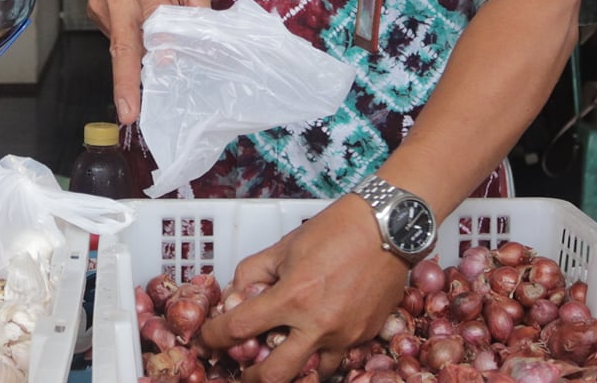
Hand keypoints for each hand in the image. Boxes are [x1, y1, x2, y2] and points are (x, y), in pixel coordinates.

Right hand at [87, 0, 209, 123]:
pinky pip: (117, 37)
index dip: (158, 44)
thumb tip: (203, 50)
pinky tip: (139, 28)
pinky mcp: (93, 13)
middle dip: (125, 81)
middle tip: (129, 114)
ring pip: (122, 44)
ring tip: (154, 54)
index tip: (161, 69)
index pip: (153, 18)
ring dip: (139, 58)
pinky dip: (132, 42)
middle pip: (123, 43)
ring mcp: (102, 5)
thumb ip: (195, 10)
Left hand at [199, 196, 405, 382]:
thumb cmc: (336, 230)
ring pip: (310, 373)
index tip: (208, 338)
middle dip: (250, 377)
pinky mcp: (365, 336)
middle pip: (273, 375)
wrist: (388, 228)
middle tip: (243, 370)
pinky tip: (313, 339)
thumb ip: (254, 274)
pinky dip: (320, 353)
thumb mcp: (284, 246)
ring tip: (282, 354)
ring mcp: (344, 335)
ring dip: (291, 368)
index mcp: (293, 297)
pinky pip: (336, 356)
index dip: (214, 336)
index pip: (239, 328)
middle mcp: (319, 324)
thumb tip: (237, 297)